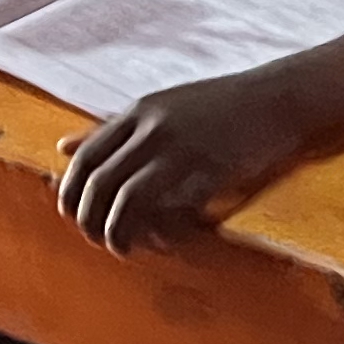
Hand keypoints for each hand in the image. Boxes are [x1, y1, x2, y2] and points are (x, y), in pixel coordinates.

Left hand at [58, 70, 303, 252]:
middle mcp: (155, 128)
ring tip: (121, 247)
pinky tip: (161, 241)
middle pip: (99, 183)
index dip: (72, 194)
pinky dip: (160, 232)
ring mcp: (183, 149)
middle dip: (89, 220)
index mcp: (141, 112)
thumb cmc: (223, 103)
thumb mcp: (162, 106)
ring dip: (116, 232)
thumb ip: (113, 128)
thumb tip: (62, 147)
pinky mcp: (212, 170)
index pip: (85, 158)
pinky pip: (172, 209)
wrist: (282, 97)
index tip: (76, 216)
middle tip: (96, 239)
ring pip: (127, 200)